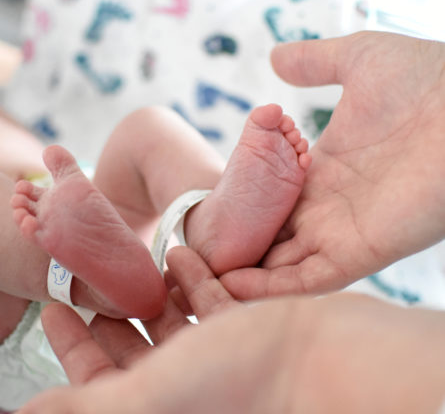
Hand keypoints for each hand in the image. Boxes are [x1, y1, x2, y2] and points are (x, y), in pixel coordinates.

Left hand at [18, 247, 444, 413]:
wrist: (320, 363)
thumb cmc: (234, 380)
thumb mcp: (148, 396)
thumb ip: (88, 409)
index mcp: (158, 404)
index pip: (95, 377)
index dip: (70, 343)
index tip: (53, 307)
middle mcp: (186, 384)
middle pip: (132, 348)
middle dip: (109, 311)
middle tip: (90, 277)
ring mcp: (218, 355)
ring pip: (171, 322)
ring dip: (151, 291)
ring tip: (133, 259)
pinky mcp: (246, 329)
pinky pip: (208, 301)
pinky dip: (191, 278)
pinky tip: (178, 250)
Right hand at [222, 31, 444, 297]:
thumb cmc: (428, 78)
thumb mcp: (358, 60)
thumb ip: (313, 61)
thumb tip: (275, 56)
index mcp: (322, 169)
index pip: (269, 198)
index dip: (239, 209)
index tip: (206, 217)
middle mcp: (326, 206)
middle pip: (270, 237)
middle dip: (234, 248)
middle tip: (191, 257)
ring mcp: (340, 232)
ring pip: (281, 265)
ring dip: (242, 274)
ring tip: (197, 279)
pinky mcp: (357, 253)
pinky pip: (306, 280)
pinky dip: (269, 289)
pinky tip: (228, 288)